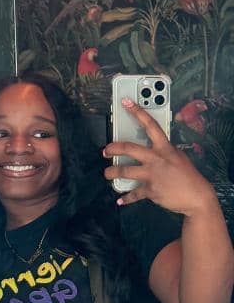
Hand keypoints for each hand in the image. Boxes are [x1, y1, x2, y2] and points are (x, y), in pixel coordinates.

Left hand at [103, 98, 216, 216]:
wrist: (197, 196)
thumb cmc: (187, 175)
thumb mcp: (177, 157)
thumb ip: (163, 151)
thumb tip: (150, 149)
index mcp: (164, 148)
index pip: (150, 125)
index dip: (137, 112)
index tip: (125, 102)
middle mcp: (156, 159)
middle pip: (129, 148)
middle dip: (113, 148)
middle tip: (105, 151)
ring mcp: (152, 174)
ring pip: (124, 171)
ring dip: (112, 173)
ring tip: (107, 174)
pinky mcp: (150, 190)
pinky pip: (133, 194)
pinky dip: (126, 198)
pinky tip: (119, 200)